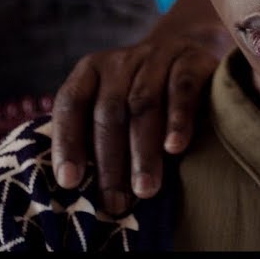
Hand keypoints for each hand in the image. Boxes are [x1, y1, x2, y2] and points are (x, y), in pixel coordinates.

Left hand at [50, 0, 231, 214]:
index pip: (70, 104)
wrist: (189, 56)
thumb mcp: (114, 109)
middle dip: (111, 161)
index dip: (67, 142)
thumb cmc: (142, 99)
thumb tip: (77, 189)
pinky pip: (182, 89)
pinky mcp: (191, 59)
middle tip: (116, 202)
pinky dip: (178, 120)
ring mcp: (157, 56)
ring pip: (144, 104)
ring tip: (145, 190)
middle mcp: (120, 61)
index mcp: (90, 72)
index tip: (70, 182)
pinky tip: (174, 148)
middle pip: (110, 111)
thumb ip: (94, 137)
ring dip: (143, 151)